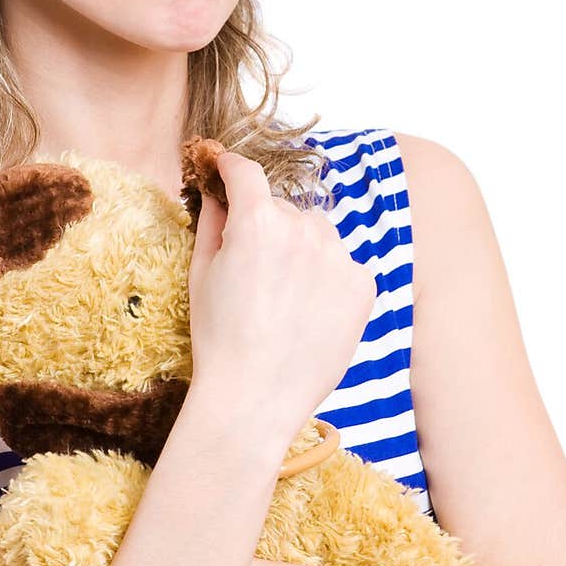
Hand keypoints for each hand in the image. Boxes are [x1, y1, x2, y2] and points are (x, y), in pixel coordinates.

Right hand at [187, 149, 376, 451]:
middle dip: (266, 225)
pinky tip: (308, 313)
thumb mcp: (202, 274)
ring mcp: (339, 257)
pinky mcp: (363, 285)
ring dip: (301, 249)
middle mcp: (304, 230)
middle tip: (252, 269)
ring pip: (317, 234)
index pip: (247, 172)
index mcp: (257, 221)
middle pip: (283, 208)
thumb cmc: (219, 339)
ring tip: (282, 297)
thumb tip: (217, 191)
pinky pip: (342, 265)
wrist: (255, 398)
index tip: (225, 168)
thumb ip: (213, 222)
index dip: (232, 166)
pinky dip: (327, 278)